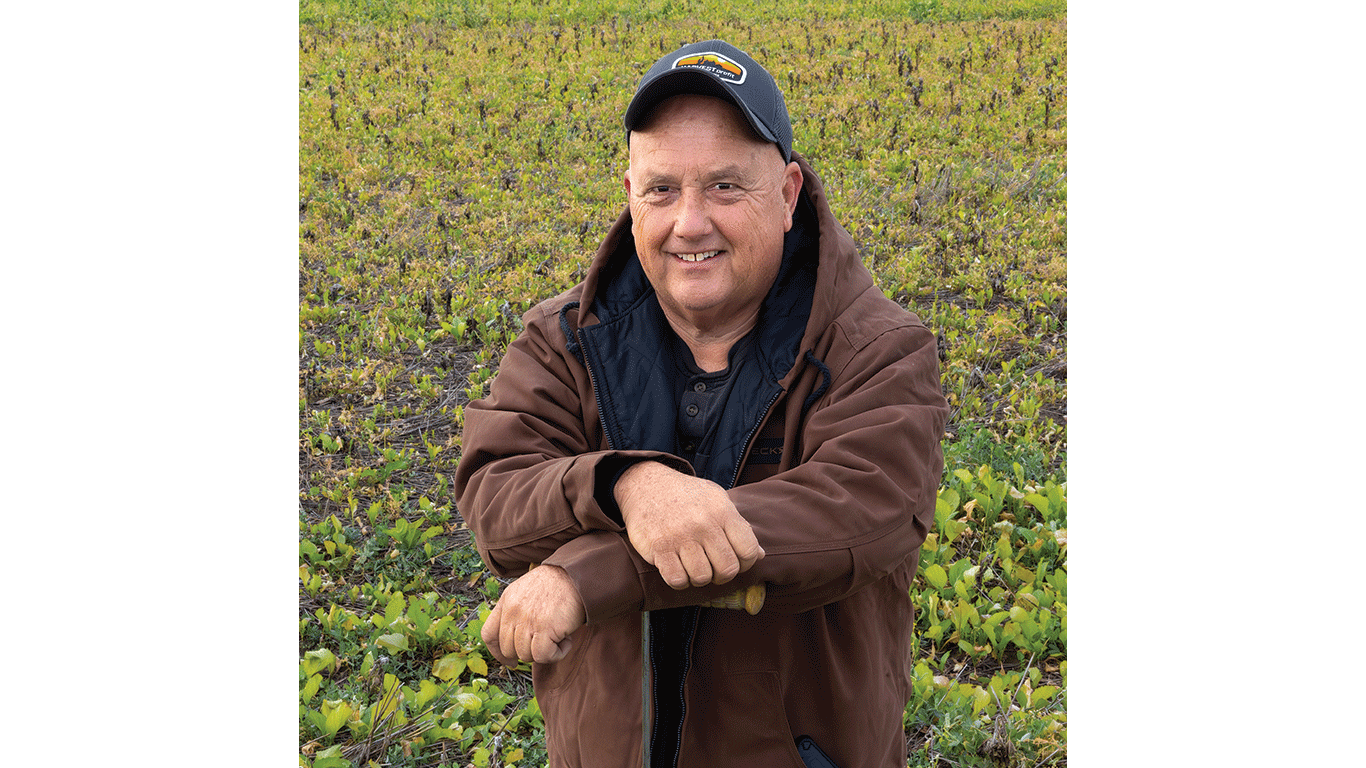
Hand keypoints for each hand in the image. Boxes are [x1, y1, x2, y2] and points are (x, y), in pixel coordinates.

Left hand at [481, 565, 586, 665]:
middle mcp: (513, 611)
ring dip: (544, 652)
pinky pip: (543, 656)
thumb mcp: (526, 591)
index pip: (488, 634)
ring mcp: (527, 620)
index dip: (497, 653)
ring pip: (525, 656)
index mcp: (506, 601)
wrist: (578, 575)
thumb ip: (516, 612)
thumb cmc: (557, 585)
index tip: (510, 660)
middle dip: (526, 652)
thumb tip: (515, 643)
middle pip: (508, 649)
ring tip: (558, 637)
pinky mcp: (544, 628)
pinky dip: (557, 654)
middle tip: (545, 642)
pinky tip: (565, 641)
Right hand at [614, 461, 764, 589]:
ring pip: (702, 577)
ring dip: (699, 578)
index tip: (736, 561)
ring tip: (694, 566)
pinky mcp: (658, 548)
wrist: (646, 485)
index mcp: (722, 511)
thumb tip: (760, 555)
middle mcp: (703, 524)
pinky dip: (679, 580)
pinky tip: (678, 568)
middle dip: (722, 575)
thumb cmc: (687, 496)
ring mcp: (680, 536)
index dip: (746, 563)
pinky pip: (677, 579)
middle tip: (714, 569)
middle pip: (727, 569)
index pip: (749, 550)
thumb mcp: (717, 500)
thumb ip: (738, 527)